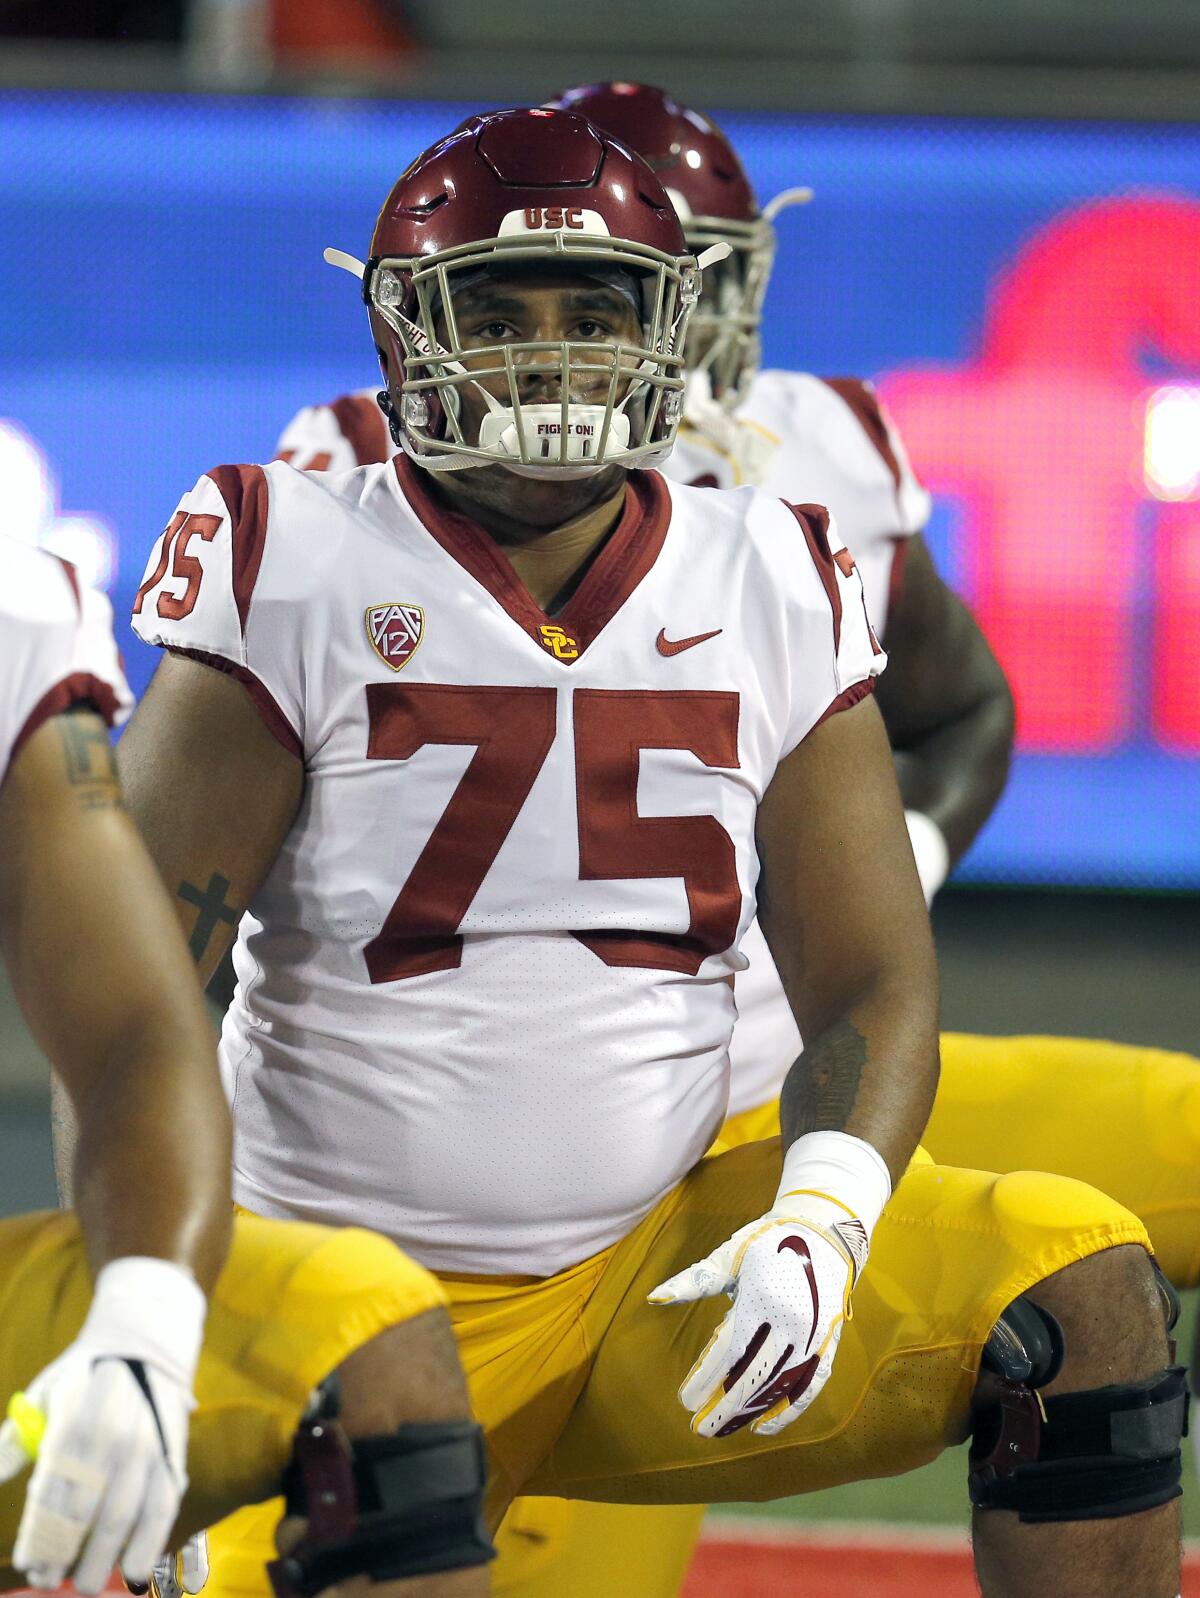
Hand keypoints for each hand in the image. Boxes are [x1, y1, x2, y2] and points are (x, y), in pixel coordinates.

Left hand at [0, 1257, 205, 1594]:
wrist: (144, 1345)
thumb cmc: (84, 1376)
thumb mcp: (46, 1395)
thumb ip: (17, 1440)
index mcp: (74, 1423)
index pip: (50, 1495)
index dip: (36, 1537)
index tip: (25, 1565)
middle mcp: (112, 1439)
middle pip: (83, 1514)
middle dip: (61, 1555)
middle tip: (47, 1580)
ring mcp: (146, 1449)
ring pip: (122, 1518)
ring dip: (100, 1560)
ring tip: (81, 1586)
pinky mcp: (171, 1457)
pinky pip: (162, 1508)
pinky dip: (149, 1545)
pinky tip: (133, 1573)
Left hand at [649, 1131, 889, 1438]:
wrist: (824, 1232)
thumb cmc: (766, 1242)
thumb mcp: (729, 1256)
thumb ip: (693, 1282)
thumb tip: (654, 1298)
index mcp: (761, 1299)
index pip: (728, 1353)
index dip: (706, 1380)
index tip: (686, 1401)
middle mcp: (790, 1322)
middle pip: (753, 1377)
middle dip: (723, 1407)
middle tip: (699, 1428)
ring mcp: (813, 1337)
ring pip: (778, 1387)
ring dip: (750, 1413)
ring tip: (724, 1431)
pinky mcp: (828, 1345)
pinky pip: (809, 1387)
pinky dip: (788, 1411)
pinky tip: (764, 1428)